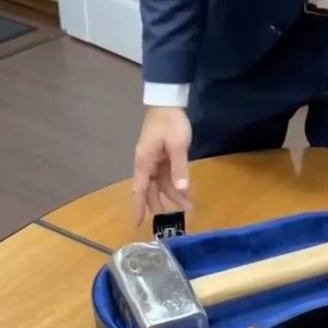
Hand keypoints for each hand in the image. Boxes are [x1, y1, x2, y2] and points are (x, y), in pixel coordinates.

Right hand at [132, 107, 193, 224]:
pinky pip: (168, 174)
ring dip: (174, 194)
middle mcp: (147, 164)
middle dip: (163, 204)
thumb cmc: (170, 123)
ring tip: (189, 206)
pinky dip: (176, 183)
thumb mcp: (177, 145)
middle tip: (178, 217)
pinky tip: (186, 191)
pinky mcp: (163, 156)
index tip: (137, 224)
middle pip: (151, 189)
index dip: (138, 207)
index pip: (139, 190)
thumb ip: (179, 168)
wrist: (167, 103)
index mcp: (144, 162)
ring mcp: (155, 160)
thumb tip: (181, 189)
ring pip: (162, 183)